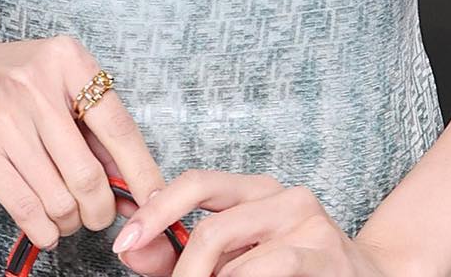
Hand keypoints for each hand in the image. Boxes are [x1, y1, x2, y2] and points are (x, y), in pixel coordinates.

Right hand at [0, 25, 166, 255]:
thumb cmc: (3, 78)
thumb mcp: (52, 78)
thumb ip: (88, 122)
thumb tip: (131, 182)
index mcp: (68, 60)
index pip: (119, 127)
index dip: (143, 174)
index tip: (158, 205)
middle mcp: (38, 85)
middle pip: (90, 175)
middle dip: (100, 210)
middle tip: (96, 216)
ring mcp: (6, 118)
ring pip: (60, 199)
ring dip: (69, 222)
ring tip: (64, 217)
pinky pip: (26, 209)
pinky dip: (43, 230)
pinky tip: (44, 227)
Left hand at [109, 166, 407, 274]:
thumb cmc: (295, 274)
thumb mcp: (236, 258)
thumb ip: (182, 254)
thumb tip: (133, 250)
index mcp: (256, 190)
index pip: (196, 183)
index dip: (155, 210)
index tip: (123, 243)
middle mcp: (283, 196)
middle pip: (212, 225)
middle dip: (180, 270)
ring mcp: (309, 223)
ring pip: (235, 253)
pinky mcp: (326, 254)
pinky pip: (269, 268)